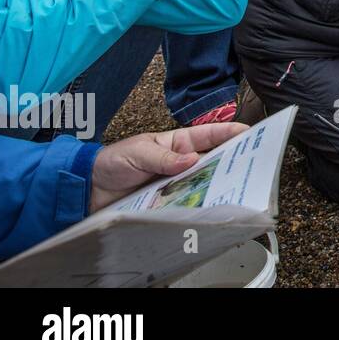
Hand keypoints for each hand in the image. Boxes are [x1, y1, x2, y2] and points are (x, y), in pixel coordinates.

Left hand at [89, 122, 247, 211]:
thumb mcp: (138, 152)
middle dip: (230, 162)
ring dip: (214, 186)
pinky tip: (204, 208)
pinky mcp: (167, 202)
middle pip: (212, 161)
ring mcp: (175, 184)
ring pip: (202, 183)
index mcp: (176, 143)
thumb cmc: (112, 162)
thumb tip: (192, 159)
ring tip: (231, 189)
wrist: (88, 190)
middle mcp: (180, 163)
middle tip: (248, 165)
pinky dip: (195, 206)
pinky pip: (186, 203)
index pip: (208, 135)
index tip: (250, 132)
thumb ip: (163, 157)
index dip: (230, 132)